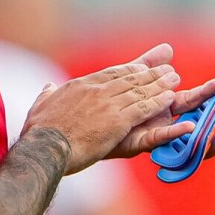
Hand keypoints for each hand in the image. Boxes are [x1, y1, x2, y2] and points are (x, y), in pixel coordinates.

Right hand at [21, 54, 181, 174]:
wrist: (46, 147)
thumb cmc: (39, 131)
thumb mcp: (40, 106)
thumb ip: (46, 95)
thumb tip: (48, 87)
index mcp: (79, 86)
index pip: (111, 73)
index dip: (130, 70)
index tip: (141, 68)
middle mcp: (96, 91)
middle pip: (130, 78)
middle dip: (151, 74)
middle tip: (167, 69)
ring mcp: (108, 105)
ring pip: (140, 91)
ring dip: (160, 85)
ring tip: (174, 79)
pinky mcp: (117, 121)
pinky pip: (143, 108)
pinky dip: (158, 101)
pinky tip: (170, 98)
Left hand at [101, 43, 214, 161]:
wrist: (82, 122)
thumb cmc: (107, 103)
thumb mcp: (130, 80)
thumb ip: (149, 66)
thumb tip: (168, 48)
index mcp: (163, 106)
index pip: (192, 99)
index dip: (208, 94)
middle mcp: (161, 120)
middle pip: (194, 120)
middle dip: (214, 123)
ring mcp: (152, 132)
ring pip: (184, 135)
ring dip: (205, 135)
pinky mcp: (139, 141)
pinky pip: (161, 138)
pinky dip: (175, 132)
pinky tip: (191, 127)